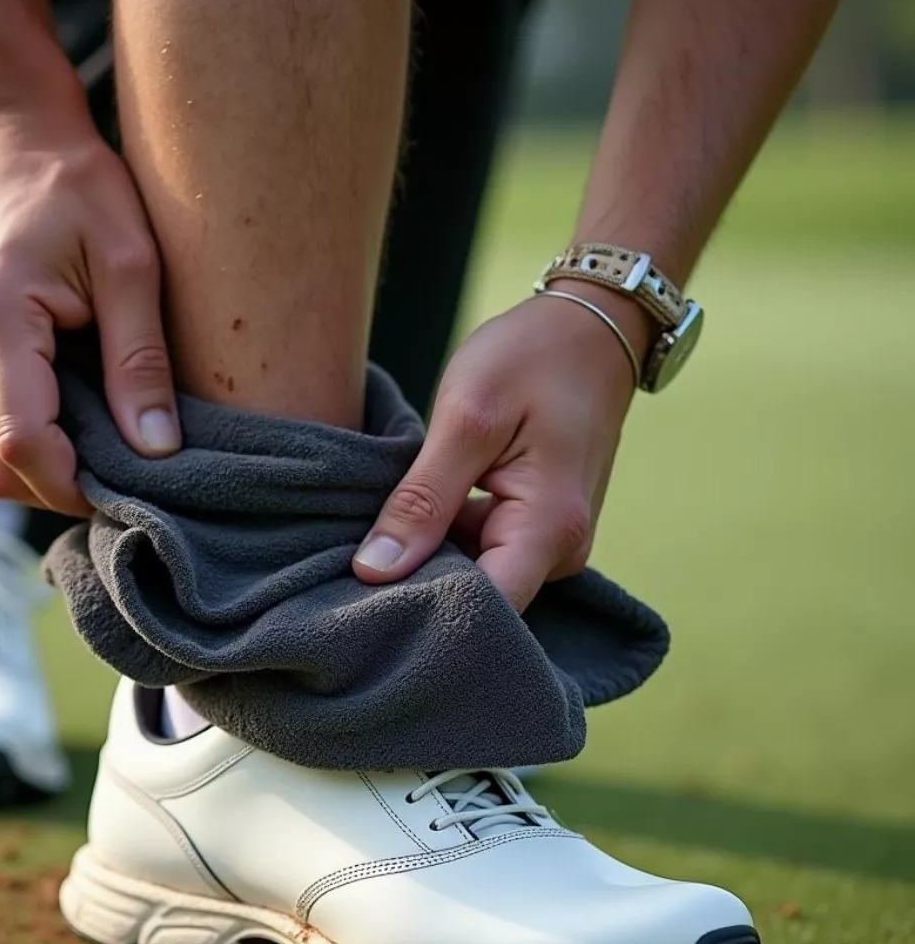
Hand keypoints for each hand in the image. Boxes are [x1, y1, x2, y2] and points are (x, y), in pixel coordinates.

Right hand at [0, 116, 179, 515]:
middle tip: (127, 483)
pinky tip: (80, 421)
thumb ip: (141, 360)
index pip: (22, 442)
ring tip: (109, 452)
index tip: (129, 494)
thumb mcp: (131, 262)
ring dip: (45, 467)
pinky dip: (30, 435)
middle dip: (61, 488)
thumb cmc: (77, 183)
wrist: (9, 133)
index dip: (74, 486)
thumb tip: (157, 449)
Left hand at [353, 290, 647, 610]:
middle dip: (417, 588)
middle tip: (352, 568)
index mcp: (549, 530)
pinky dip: (448, 541)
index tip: (362, 605)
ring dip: (430, 560)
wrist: (591, 327)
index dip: (421, 616)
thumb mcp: (465, 419)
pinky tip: (412, 520)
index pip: (484, 613)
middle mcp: (560, 552)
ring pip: (477, 578)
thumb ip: (422, 501)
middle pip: (478, 602)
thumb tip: (373, 571)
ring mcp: (552, 544)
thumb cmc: (532, 358)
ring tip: (377, 536)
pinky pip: (485, 554)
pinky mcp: (538, 531)